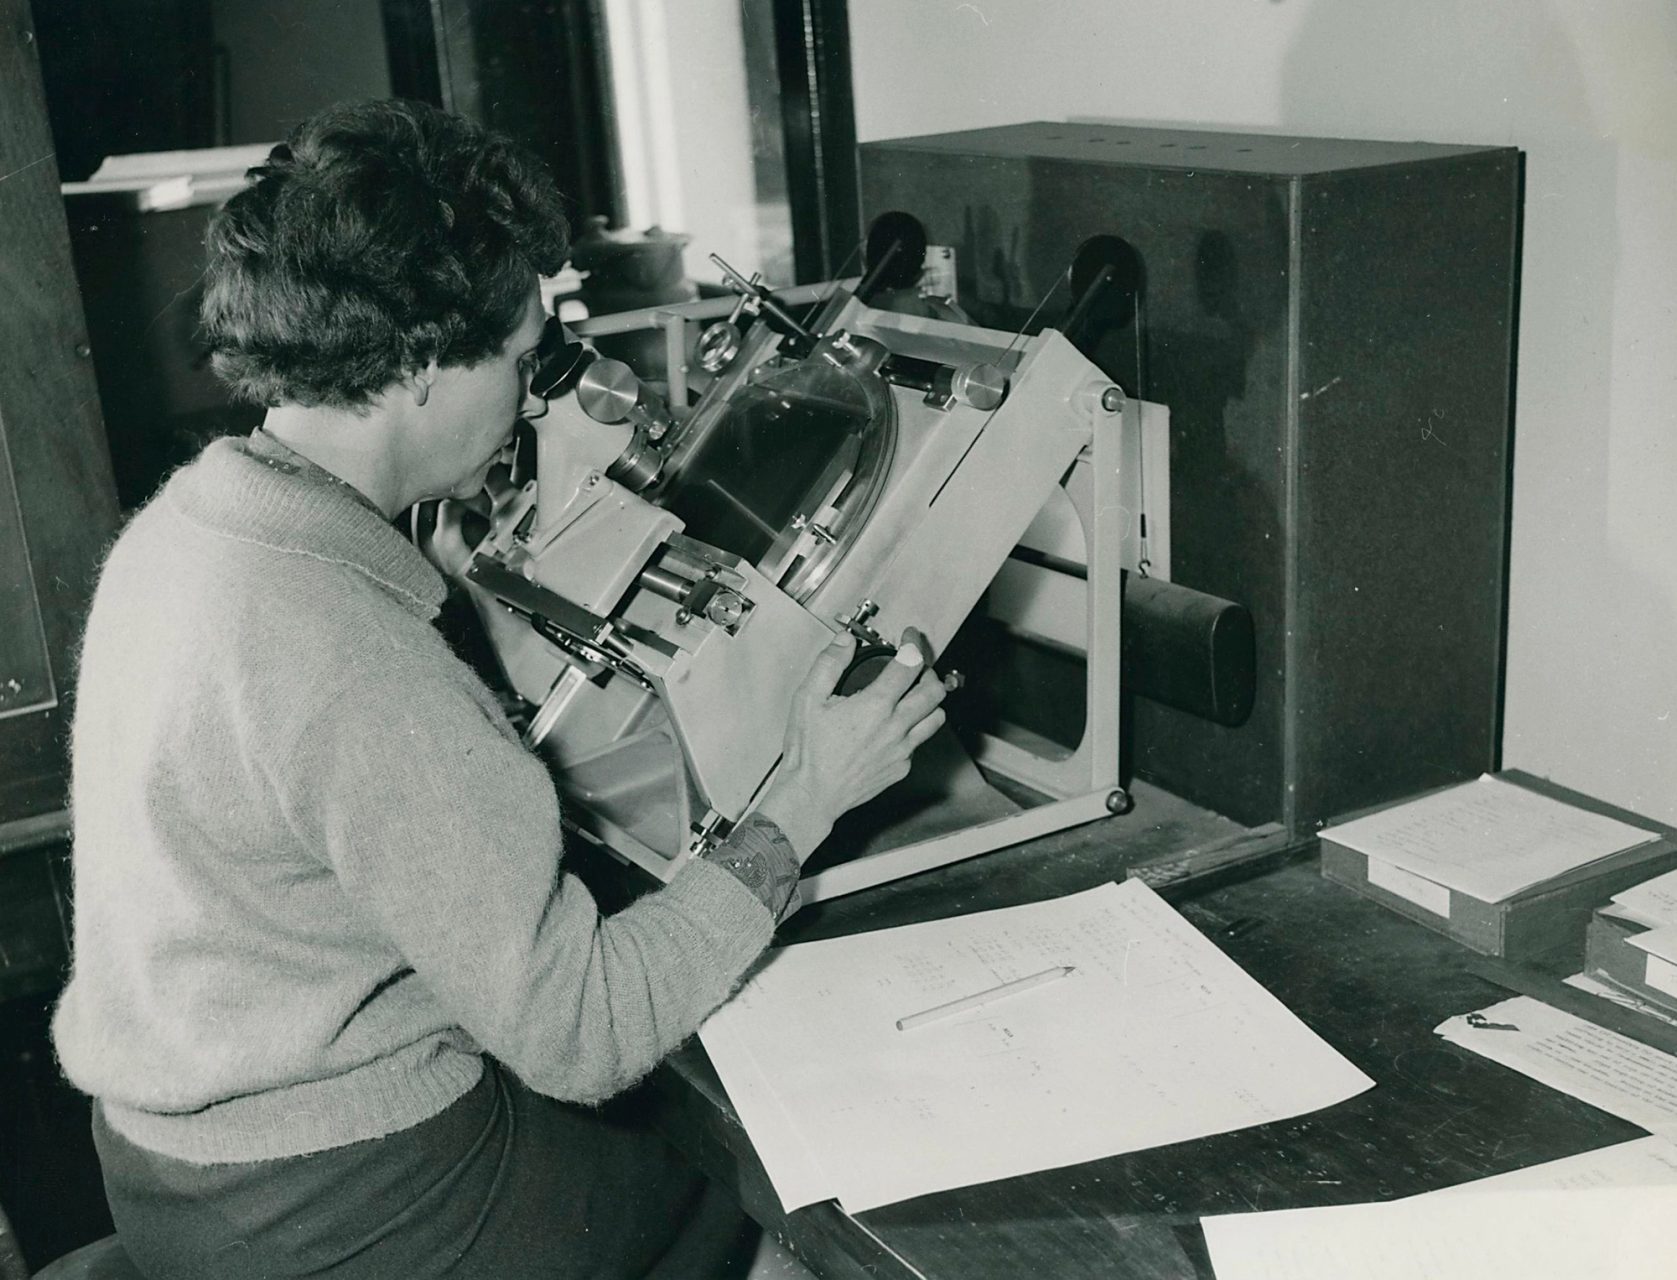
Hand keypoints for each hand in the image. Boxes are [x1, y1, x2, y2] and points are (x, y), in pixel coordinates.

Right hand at [755, 630, 946, 860]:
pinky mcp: (901, 768)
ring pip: (936, 718)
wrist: (812, 794)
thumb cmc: (809, 751)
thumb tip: (845, 641)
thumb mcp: (808, 698)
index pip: (910, 665)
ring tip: (915, 694)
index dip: (914, 644)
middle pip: (935, 691)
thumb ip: (829, 664)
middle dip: (929, 671)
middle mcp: (895, 727)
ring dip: (930, 701)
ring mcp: (902, 750)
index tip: (910, 638)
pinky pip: (919, 743)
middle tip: (916, 667)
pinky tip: (897, 726)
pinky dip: (915, 728)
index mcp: (875, 706)